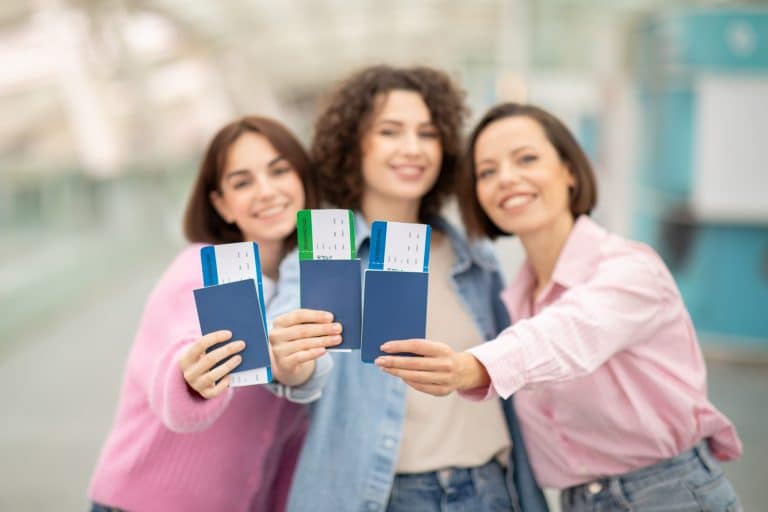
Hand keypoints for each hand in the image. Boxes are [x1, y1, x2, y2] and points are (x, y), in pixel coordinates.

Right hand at [179, 330, 244, 398]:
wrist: (195, 378)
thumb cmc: (203, 359)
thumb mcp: (202, 352)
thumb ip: (213, 345)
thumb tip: (233, 336)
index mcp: (186, 358)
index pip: (200, 344)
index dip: (215, 338)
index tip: (230, 333)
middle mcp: (189, 372)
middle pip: (209, 359)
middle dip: (227, 350)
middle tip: (241, 344)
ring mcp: (196, 385)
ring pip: (212, 376)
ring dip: (228, 365)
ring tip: (239, 357)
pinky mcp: (204, 394)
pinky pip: (215, 391)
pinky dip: (224, 383)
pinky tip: (231, 376)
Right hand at [269, 309, 341, 386]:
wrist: (286, 364)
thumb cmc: (297, 341)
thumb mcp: (299, 330)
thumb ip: (311, 324)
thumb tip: (331, 322)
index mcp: (279, 322)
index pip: (298, 315)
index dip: (315, 316)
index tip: (331, 317)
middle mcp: (276, 335)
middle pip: (302, 330)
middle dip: (323, 329)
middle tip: (338, 328)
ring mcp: (278, 350)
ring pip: (304, 343)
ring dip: (323, 340)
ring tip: (337, 339)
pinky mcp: (284, 363)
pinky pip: (301, 357)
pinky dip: (313, 353)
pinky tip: (324, 350)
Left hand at [374, 339, 489, 395]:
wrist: (464, 371)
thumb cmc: (442, 355)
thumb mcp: (435, 348)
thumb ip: (418, 349)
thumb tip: (392, 350)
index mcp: (443, 349)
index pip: (417, 346)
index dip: (399, 346)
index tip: (384, 347)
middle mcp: (445, 364)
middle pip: (413, 364)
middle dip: (393, 362)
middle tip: (378, 360)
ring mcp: (445, 379)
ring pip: (414, 377)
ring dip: (396, 372)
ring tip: (384, 368)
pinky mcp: (442, 391)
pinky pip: (420, 386)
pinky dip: (408, 381)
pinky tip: (399, 376)